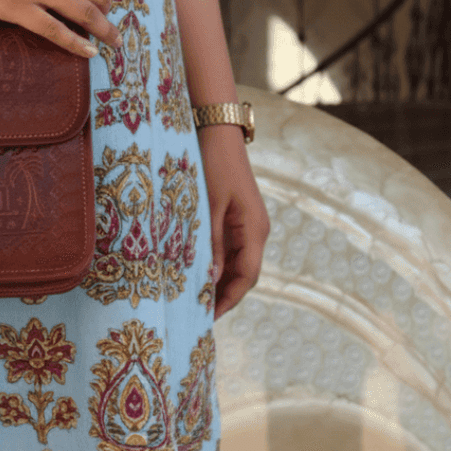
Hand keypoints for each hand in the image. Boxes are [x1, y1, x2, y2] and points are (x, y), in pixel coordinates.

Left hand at [196, 124, 269, 321]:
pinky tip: (197, 271)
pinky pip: (229, 249)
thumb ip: (211, 242)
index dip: (229, 298)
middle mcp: (255, 231)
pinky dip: (215, 264)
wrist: (218, 133)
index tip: (210, 316)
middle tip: (197, 314)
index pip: (247, 276)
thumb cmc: (213, 165)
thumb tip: (212, 278)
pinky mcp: (235, 217)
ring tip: (194, 298)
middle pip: (243, 274)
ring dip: (218, 281)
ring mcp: (246, 224)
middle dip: (223, 295)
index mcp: (254, 229)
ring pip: (236, 263)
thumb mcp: (209, 205)